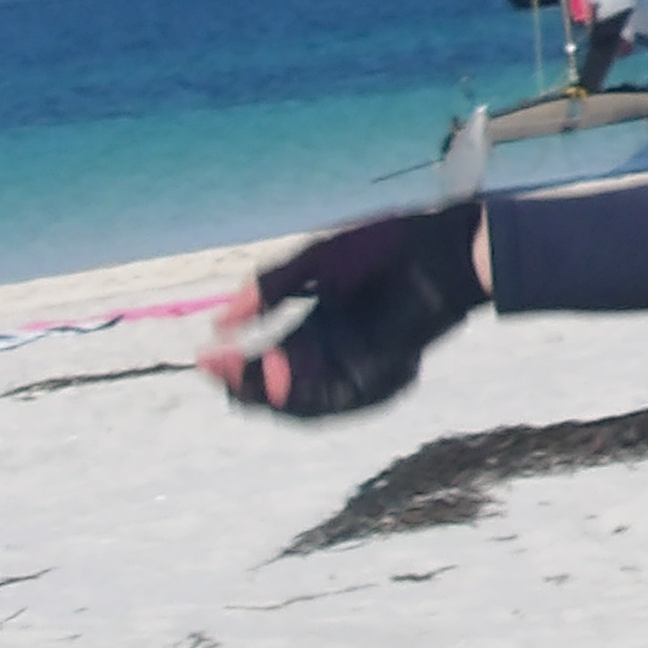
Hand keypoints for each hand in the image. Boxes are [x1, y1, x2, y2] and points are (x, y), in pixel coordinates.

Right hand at [198, 201, 487, 416]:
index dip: (233, 363)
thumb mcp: (314, 263)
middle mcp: (331, 353)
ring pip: (305, 401)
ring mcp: (356, 364)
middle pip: (278, 388)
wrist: (442, 246)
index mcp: (314, 328)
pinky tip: (283, 388)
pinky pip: (344, 400)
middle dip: (244, 383)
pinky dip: (314, 400)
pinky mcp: (383, 371)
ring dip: (272, 396)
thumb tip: (219, 324)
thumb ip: (269, 288)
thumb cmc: (384, 246)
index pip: (264, 359)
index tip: (206, 353)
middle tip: (220, 369)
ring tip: (248, 379)